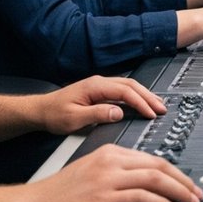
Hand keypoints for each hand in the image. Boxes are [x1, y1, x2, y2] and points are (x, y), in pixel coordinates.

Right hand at [20, 145, 201, 201]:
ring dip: (179, 192)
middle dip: (183, 180)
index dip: (173, 171)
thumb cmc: (56, 197)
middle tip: (196, 193)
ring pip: (156, 178)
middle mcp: (110, 160)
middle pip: (159, 164)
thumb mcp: (90, 177)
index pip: (150, 157)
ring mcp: (108, 179)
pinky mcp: (105, 199)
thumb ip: (114, 178)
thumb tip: (139, 193)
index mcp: (108, 152)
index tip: (185, 183)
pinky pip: (144, 198)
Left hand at [34, 75, 166, 133]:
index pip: (125, 92)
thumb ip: (97, 115)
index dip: (140, 102)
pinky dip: (135, 97)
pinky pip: (122, 91)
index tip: (151, 113)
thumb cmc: (54, 115)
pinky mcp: (98, 92)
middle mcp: (98, 82)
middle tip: (162, 108)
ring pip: (128, 86)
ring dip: (144, 96)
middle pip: (131, 85)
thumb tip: (118, 112)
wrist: (40, 111)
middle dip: (148, 96)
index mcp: (94, 86)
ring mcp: (99, 86)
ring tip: (157, 106)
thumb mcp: (75, 119)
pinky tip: (141, 104)